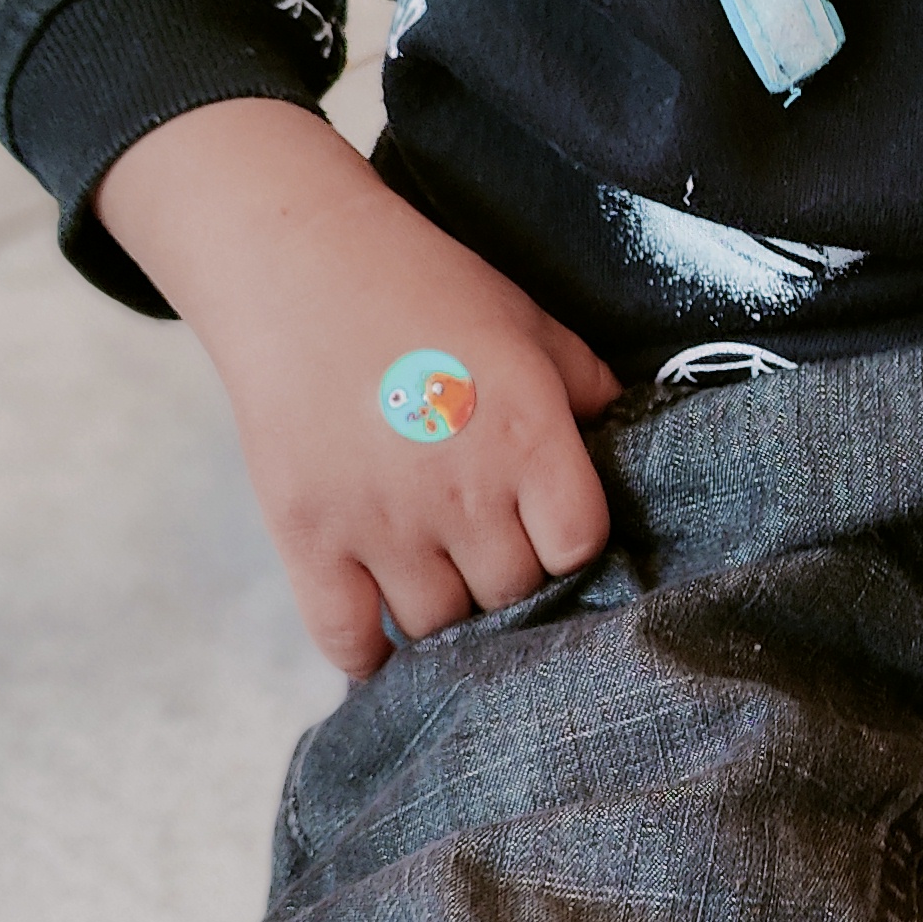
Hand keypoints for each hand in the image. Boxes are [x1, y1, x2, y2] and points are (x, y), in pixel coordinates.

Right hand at [96, 99, 618, 677]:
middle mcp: (461, 492)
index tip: (556, 533)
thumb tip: (628, 439)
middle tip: (496, 555)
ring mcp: (381, 522)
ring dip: (451, 619)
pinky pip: (349, 639)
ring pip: (441, 627)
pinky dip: (370, 658)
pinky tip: (386, 646)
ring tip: (448, 590)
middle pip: (514, 594)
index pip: (580, 548)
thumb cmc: (420, 285)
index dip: (575, 548)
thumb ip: (586, 387)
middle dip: (514, 580)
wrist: (293, 263)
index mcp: (526, 435)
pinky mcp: (308, 537)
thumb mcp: (527, 321)